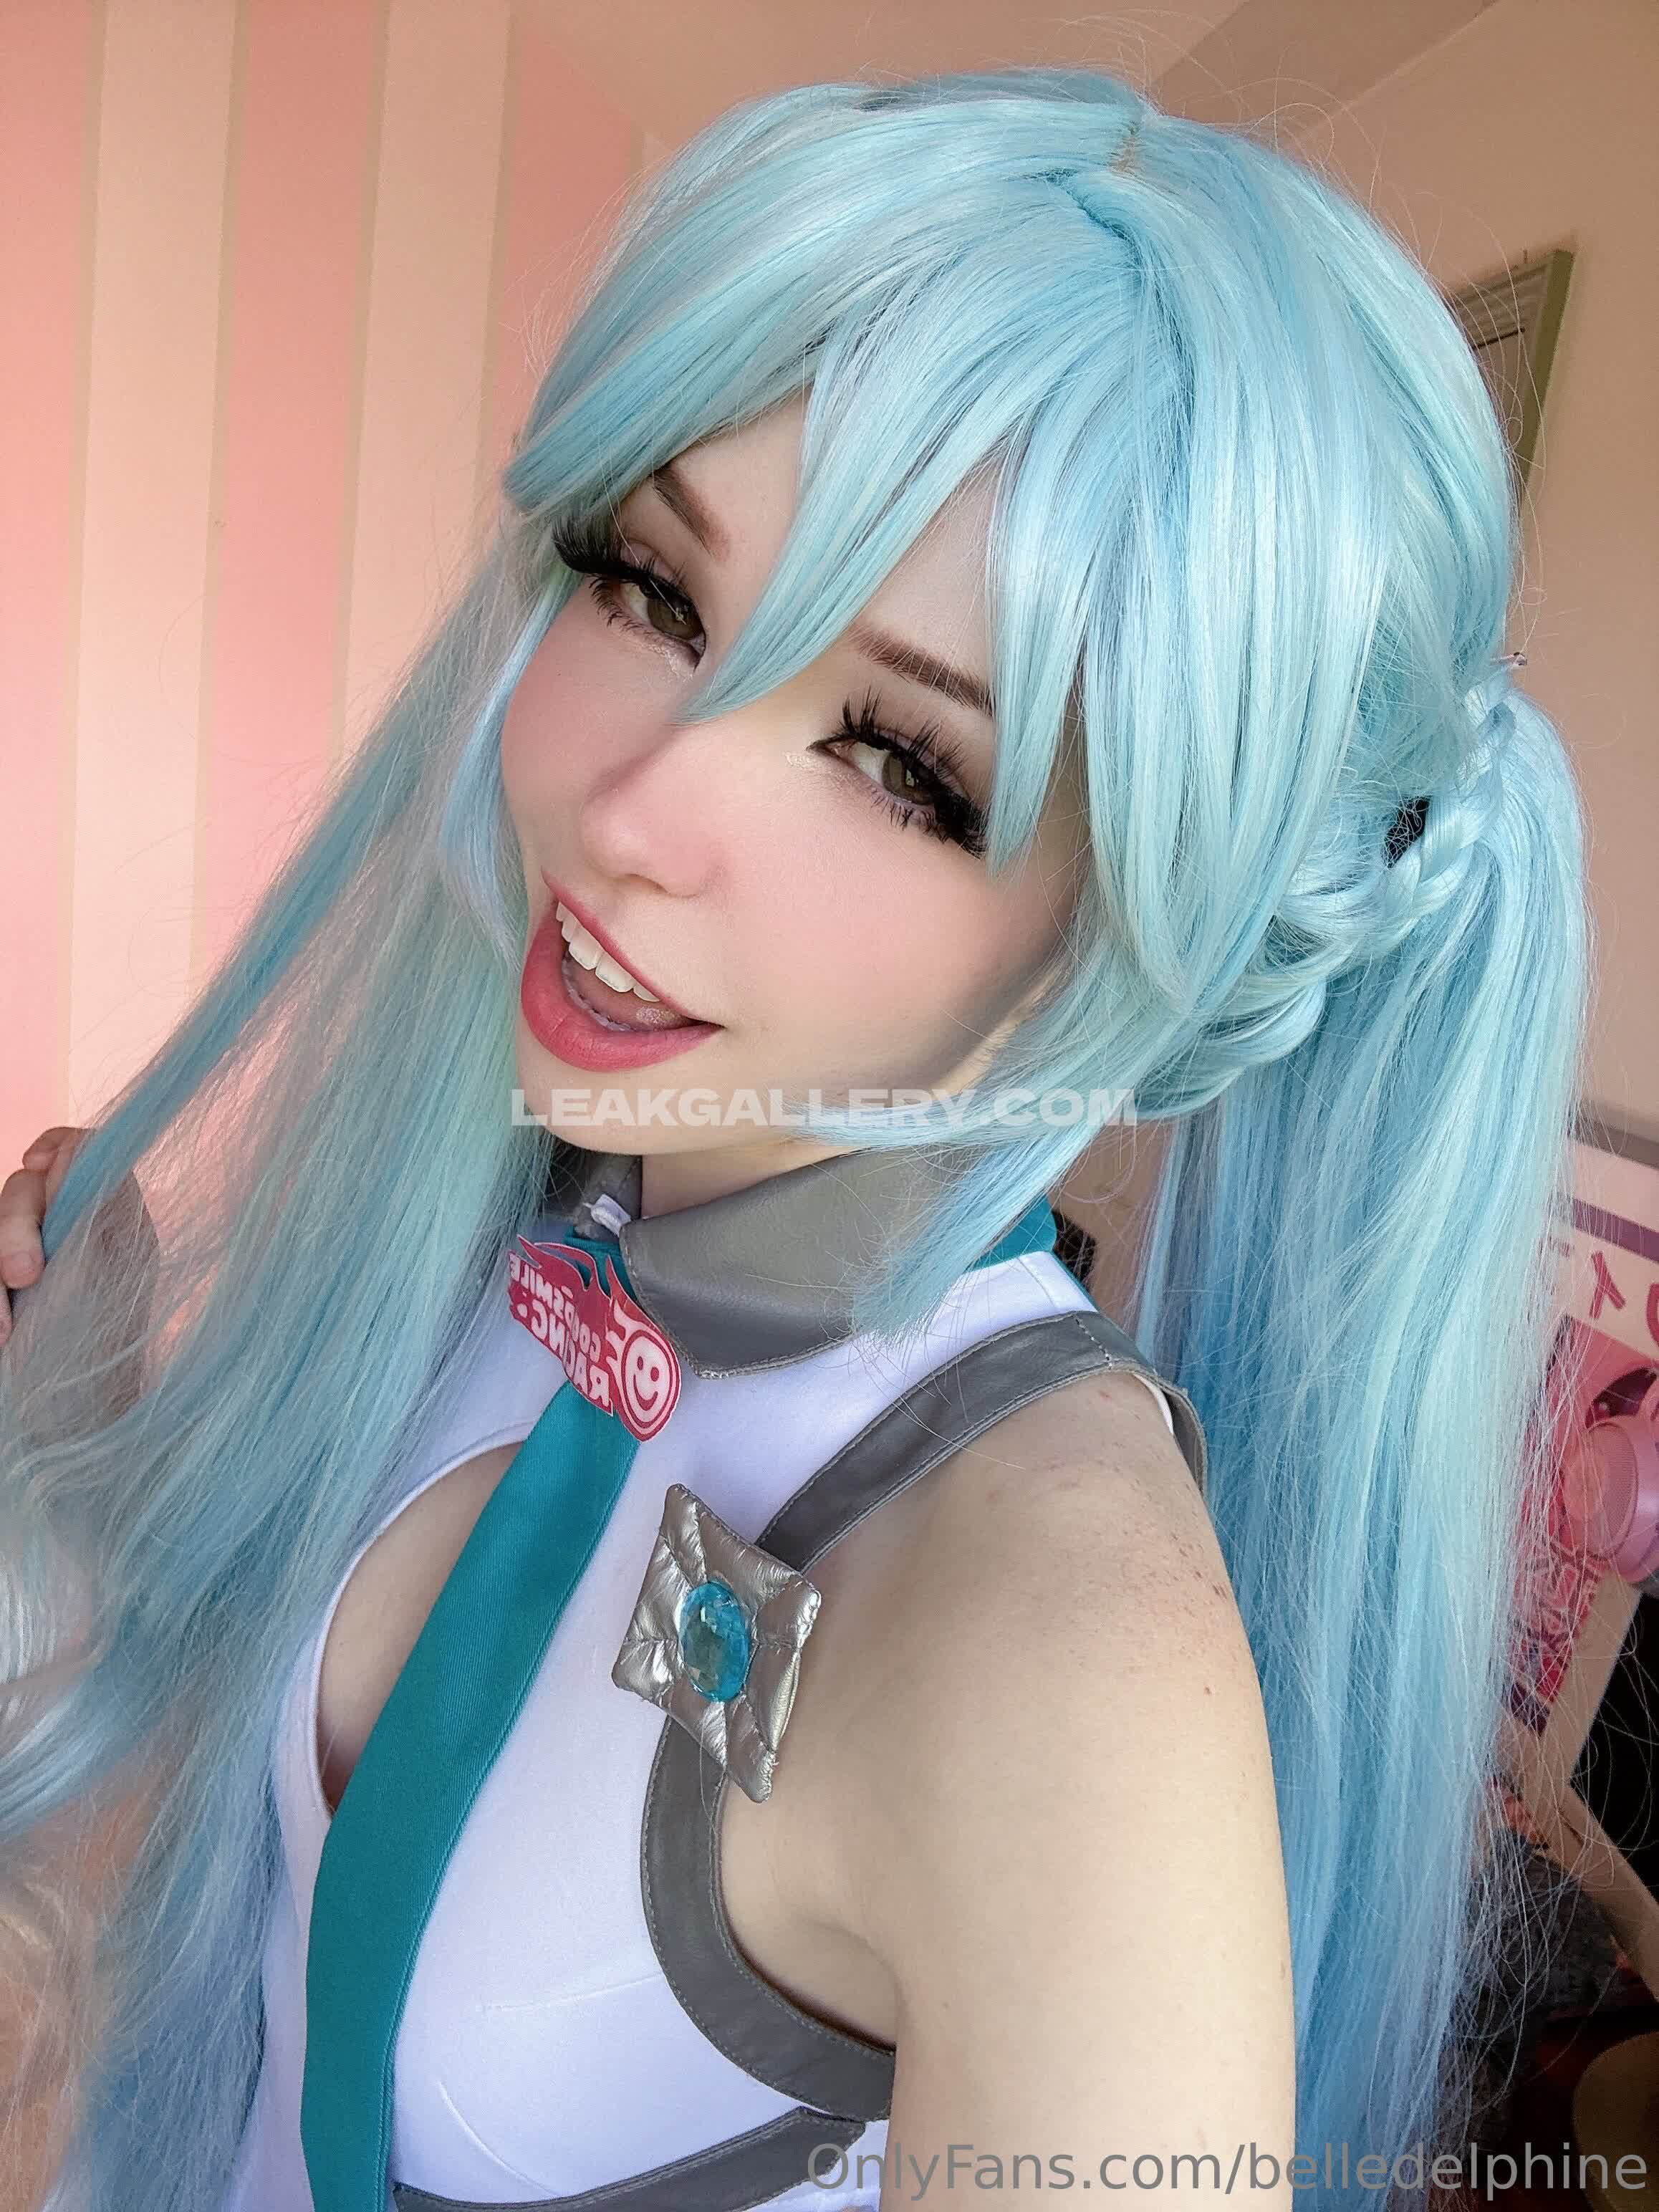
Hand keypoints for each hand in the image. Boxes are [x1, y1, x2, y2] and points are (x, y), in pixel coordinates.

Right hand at [0, 1127, 87, 1344]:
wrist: (72, 1425)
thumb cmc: (98, 1354)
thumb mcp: (107, 1275)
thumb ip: (97, 1208)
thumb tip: (85, 1146)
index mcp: (108, 1219)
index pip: (80, 1153)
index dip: (57, 1150)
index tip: (38, 1166)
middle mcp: (65, 1232)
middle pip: (23, 1188)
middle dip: (15, 1228)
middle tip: (26, 1278)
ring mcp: (24, 1259)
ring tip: (6, 1332)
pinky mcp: (1, 1292)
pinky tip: (0, 1334)